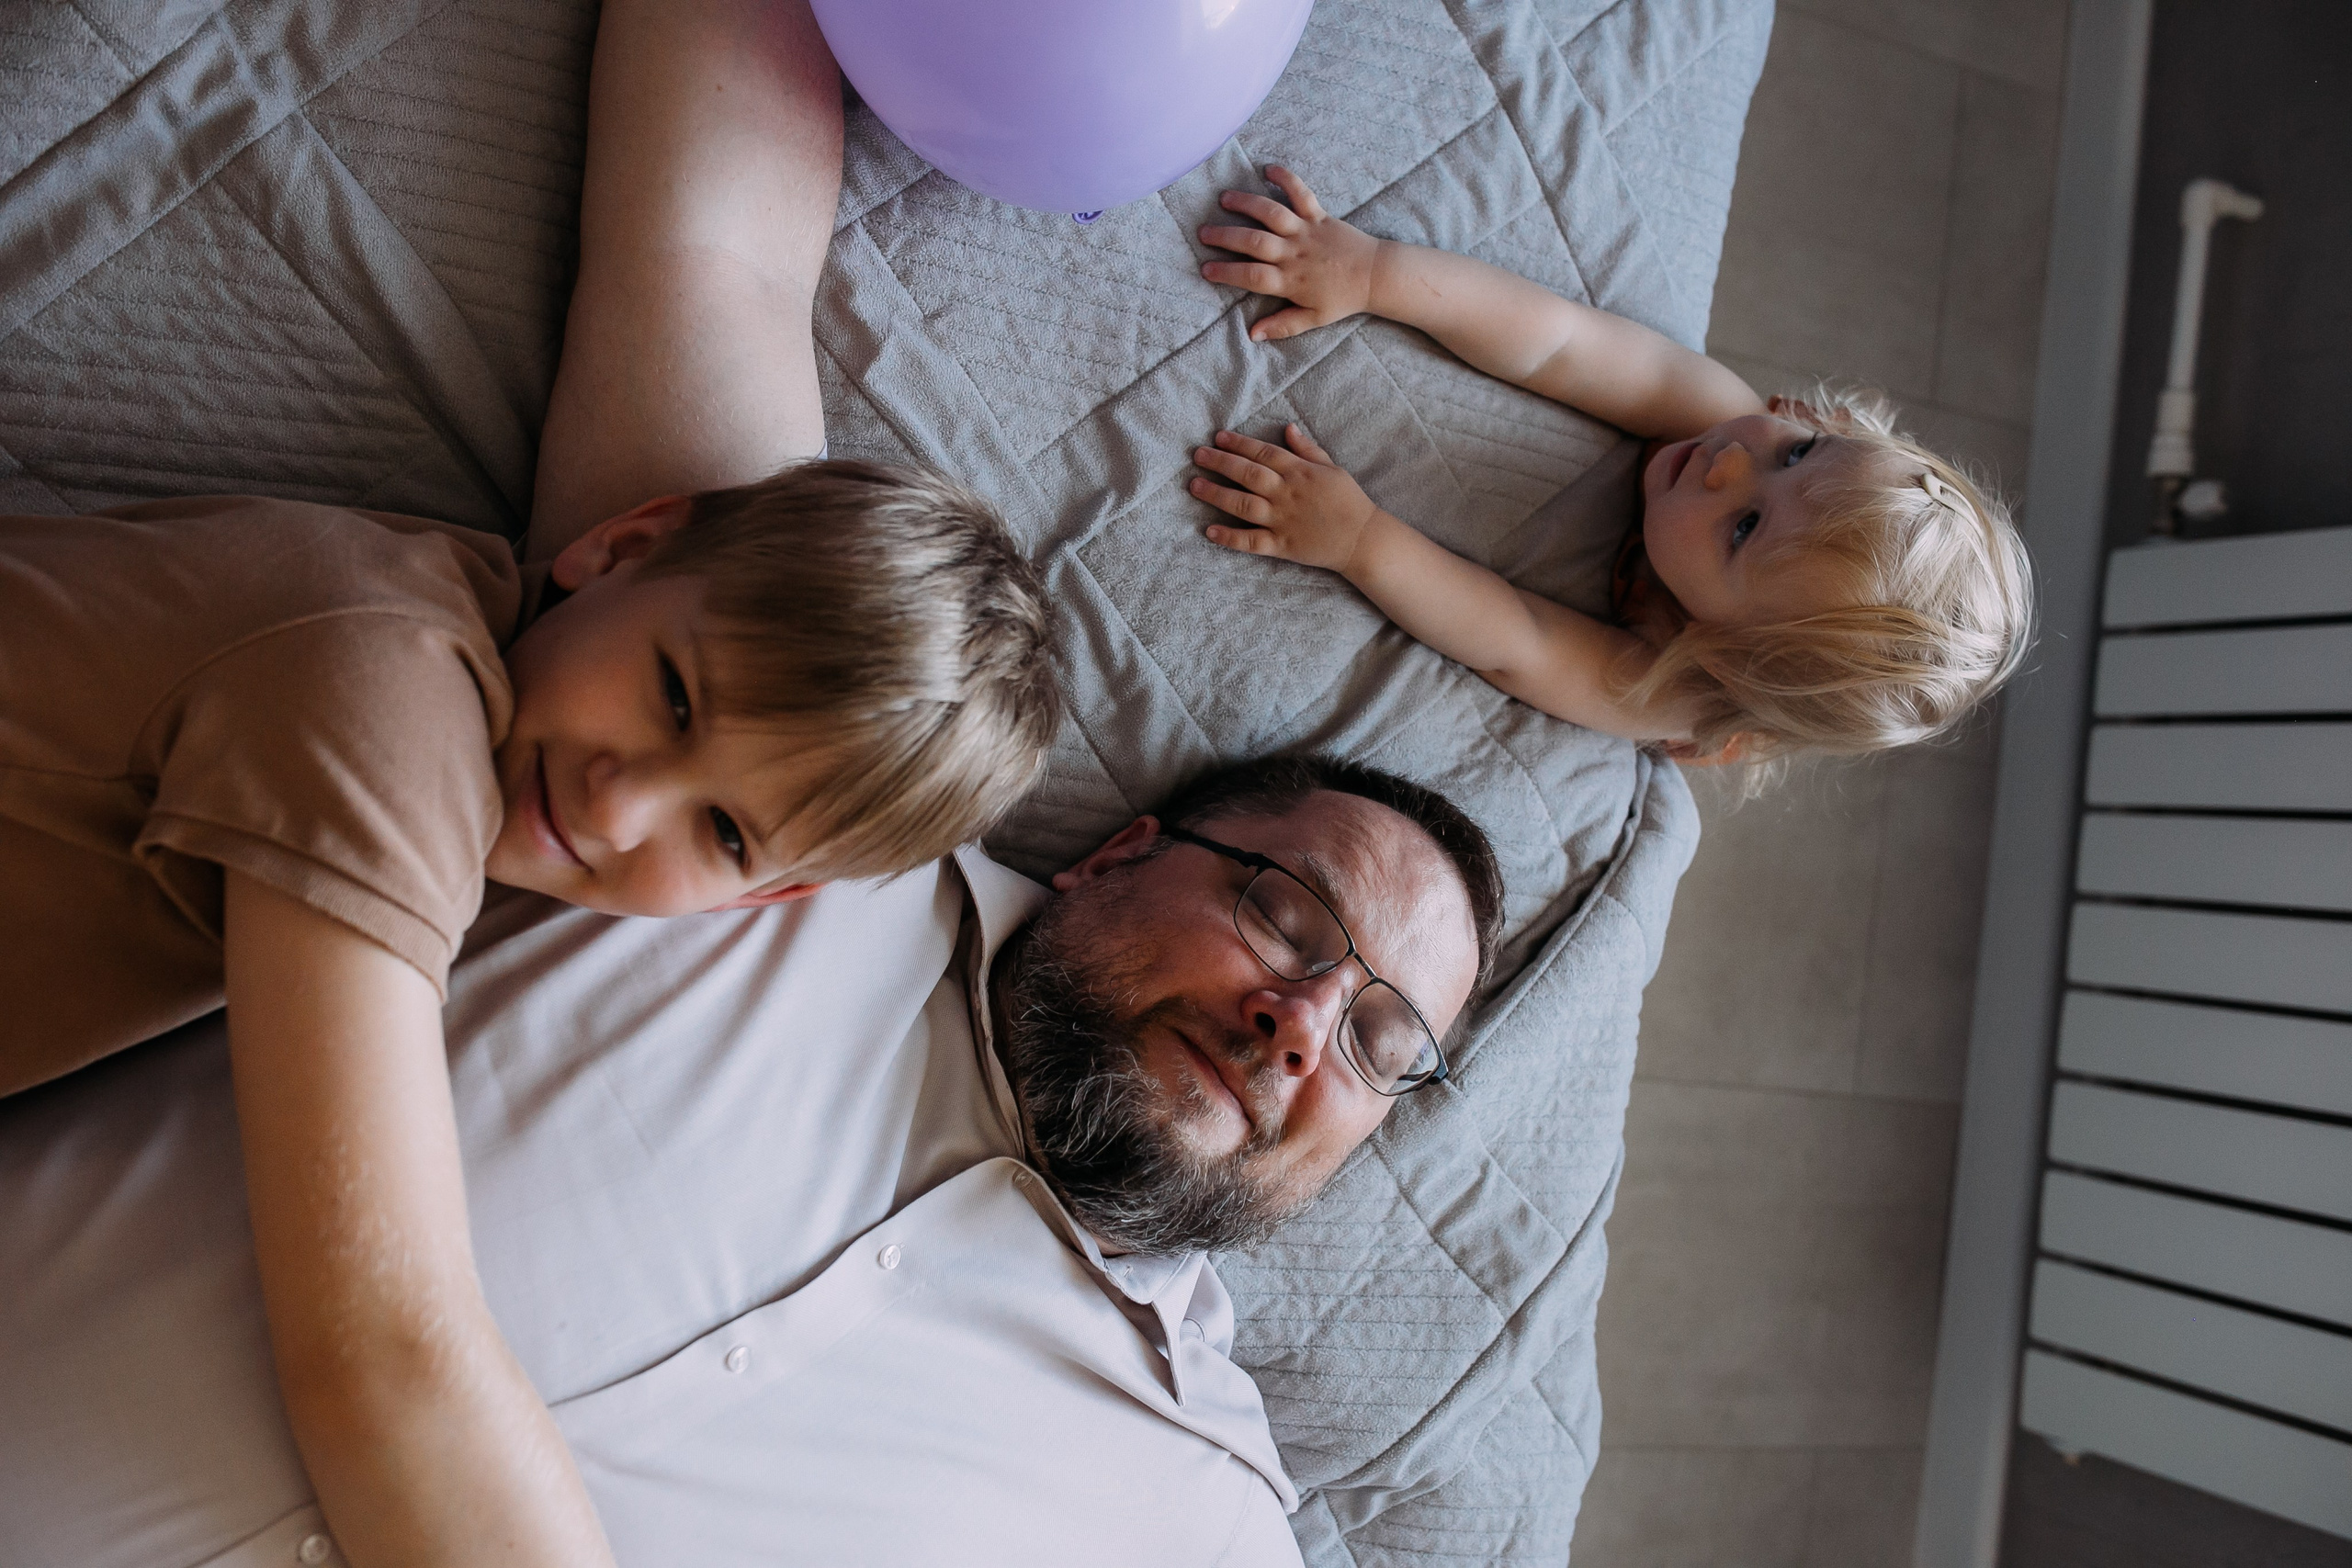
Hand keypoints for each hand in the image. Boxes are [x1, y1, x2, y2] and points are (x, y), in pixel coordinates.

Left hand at [1189, 424, 1379, 574]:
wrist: (1363, 539)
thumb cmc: (1349, 501)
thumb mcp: (1332, 468)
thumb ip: (1307, 449)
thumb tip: (1288, 427)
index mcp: (1299, 472)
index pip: (1263, 452)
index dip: (1238, 444)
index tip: (1218, 437)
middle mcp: (1287, 493)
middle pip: (1247, 474)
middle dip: (1220, 463)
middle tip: (1197, 455)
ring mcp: (1282, 520)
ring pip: (1243, 505)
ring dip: (1216, 494)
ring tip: (1194, 486)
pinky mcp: (1282, 545)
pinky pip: (1251, 541)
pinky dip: (1230, 537)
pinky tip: (1209, 531)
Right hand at [1199, 166, 1380, 341]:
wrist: (1375, 276)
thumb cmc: (1342, 299)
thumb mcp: (1313, 320)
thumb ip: (1282, 326)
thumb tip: (1252, 335)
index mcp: (1290, 281)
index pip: (1251, 277)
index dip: (1226, 273)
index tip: (1205, 270)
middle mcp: (1294, 254)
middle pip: (1254, 243)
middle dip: (1225, 237)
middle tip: (1203, 233)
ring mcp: (1306, 232)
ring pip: (1271, 214)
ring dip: (1246, 204)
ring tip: (1224, 199)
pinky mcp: (1319, 216)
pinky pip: (1301, 193)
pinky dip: (1286, 179)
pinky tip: (1267, 169)